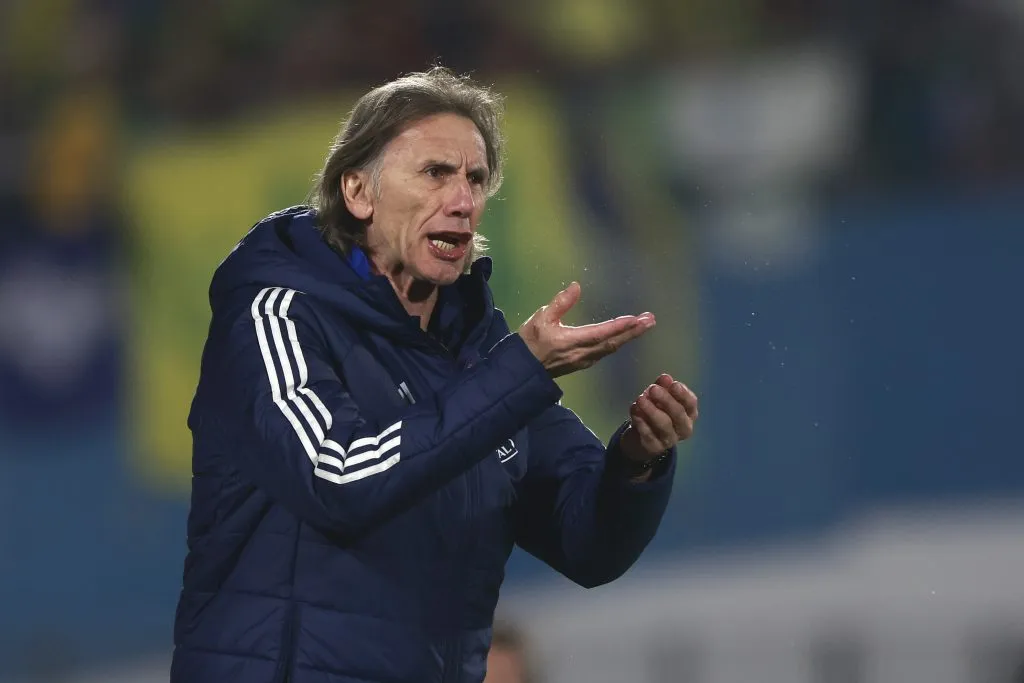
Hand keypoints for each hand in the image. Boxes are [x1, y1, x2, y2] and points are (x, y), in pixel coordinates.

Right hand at [518, 282, 654, 377]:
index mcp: (572, 341)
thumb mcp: (540, 318)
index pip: (602, 333)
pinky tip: (625, 337)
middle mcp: (582, 353)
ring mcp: (584, 360)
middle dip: (633, 331)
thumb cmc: (529, 342)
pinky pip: (605, 352)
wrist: (522, 370)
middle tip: (651, 320)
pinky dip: (618, 342)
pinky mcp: (583, 363)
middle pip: (613, 342)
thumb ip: (560, 303)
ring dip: (629, 337)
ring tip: (644, 325)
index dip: (620, 326)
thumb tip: (576, 286)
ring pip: (611, 349)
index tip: (637, 319)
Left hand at [620, 374, 698, 460]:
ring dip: (651, 410)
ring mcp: (670, 440)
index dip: (683, 394)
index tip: (673, 384)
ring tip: (640, 399)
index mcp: (689, 413)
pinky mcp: (655, 447)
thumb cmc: (656, 412)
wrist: (641, 438)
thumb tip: (665, 378)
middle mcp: (684, 428)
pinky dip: (641, 421)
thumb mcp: (659, 397)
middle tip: (652, 388)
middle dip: (666, 399)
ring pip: (664, 424)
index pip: (691, 403)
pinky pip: (649, 434)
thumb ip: (663, 386)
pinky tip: (634, 410)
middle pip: (678, 413)